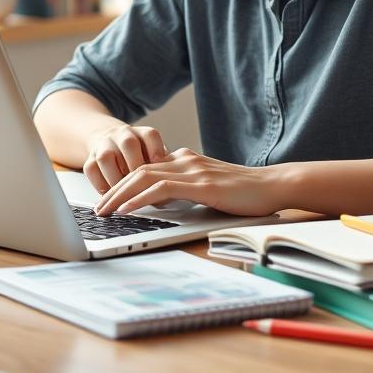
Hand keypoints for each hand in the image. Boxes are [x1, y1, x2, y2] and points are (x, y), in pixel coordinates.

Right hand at [82, 124, 168, 194]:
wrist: (109, 141)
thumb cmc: (140, 156)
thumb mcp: (155, 156)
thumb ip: (164, 169)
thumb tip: (171, 193)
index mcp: (142, 134)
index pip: (150, 136)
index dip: (156, 150)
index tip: (161, 167)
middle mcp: (123, 135)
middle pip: (128, 145)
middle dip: (136, 168)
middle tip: (144, 189)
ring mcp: (104, 145)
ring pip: (106, 158)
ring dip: (116, 179)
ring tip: (125, 198)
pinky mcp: (90, 158)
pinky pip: (91, 170)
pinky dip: (100, 185)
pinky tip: (110, 197)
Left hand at [94, 147, 290, 216]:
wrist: (274, 185)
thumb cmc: (246, 192)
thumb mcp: (211, 187)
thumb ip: (189, 187)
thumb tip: (167, 199)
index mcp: (186, 160)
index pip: (145, 168)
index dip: (122, 183)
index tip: (108, 200)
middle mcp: (185, 161)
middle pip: (137, 170)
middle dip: (113, 190)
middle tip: (98, 209)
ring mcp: (193, 171)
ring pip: (143, 177)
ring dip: (119, 195)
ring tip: (104, 211)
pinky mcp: (201, 185)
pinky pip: (161, 189)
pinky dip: (140, 198)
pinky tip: (127, 210)